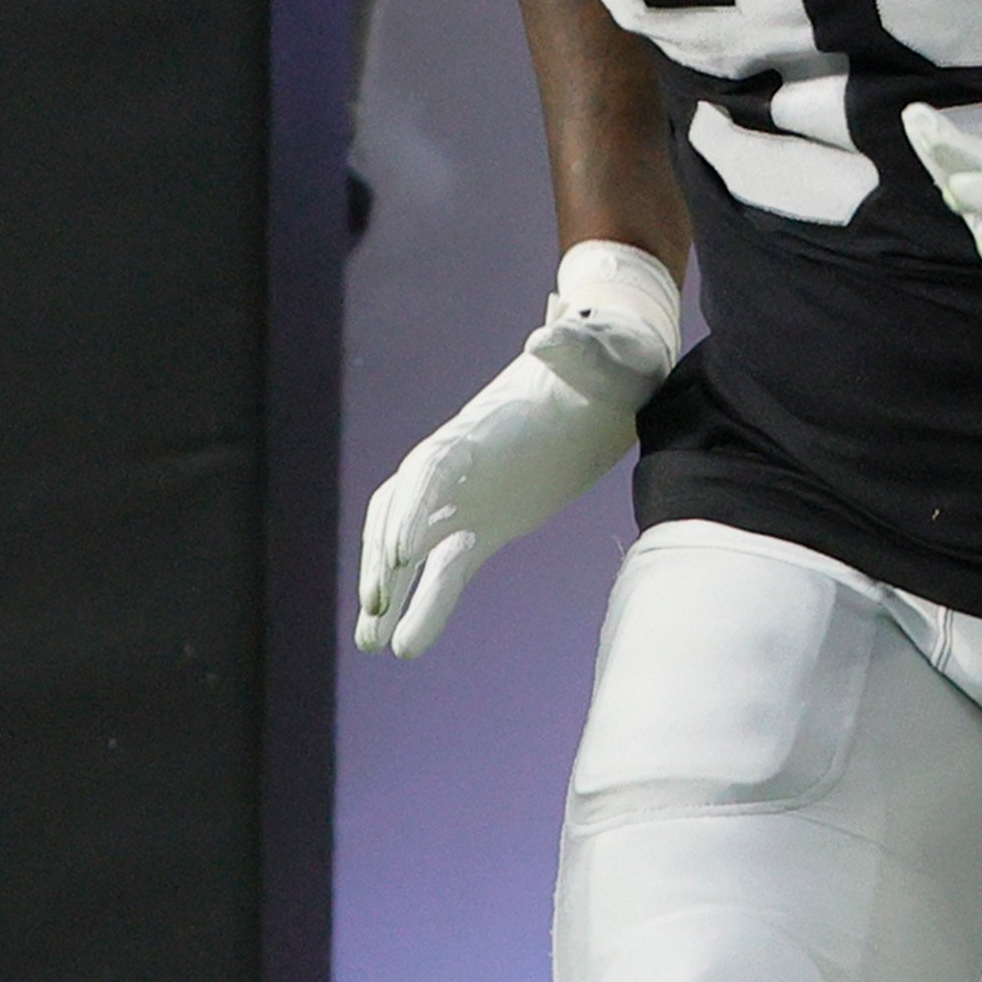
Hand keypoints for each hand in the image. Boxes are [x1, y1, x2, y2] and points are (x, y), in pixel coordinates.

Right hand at [355, 241, 679, 657]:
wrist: (613, 383)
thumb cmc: (606, 360)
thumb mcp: (600, 349)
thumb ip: (575, 344)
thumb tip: (551, 334)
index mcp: (480, 425)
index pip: (429, 468)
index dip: (412, 508)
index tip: (404, 552)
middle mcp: (457, 465)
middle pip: (402, 512)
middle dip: (385, 557)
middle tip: (377, 603)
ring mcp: (464, 499)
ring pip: (414, 554)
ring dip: (389, 596)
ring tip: (368, 644)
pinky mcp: (482, 528)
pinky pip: (445, 572)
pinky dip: (425, 608)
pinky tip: (406, 648)